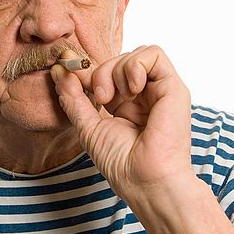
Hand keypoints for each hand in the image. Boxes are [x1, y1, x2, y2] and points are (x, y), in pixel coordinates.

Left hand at [50, 45, 199, 210]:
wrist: (145, 180)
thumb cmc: (122, 162)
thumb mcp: (88, 126)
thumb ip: (73, 98)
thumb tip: (59, 71)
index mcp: (126, 104)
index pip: (106, 72)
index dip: (87, 70)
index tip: (68, 72)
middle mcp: (144, 95)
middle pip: (119, 60)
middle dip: (101, 72)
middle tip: (100, 98)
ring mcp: (159, 90)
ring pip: (135, 53)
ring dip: (117, 70)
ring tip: (117, 98)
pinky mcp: (174, 87)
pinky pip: (154, 54)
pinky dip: (136, 66)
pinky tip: (133, 89)